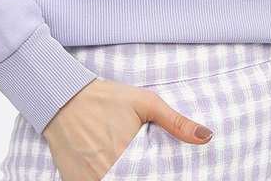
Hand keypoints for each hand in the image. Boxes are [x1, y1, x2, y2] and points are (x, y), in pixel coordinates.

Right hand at [42, 76, 213, 180]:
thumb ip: (176, 122)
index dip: (158, 176)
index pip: (152, 179)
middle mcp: (107, 172)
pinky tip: (110, 170)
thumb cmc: (107, 98)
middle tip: (142, 166)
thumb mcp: (145, 102)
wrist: (63, 98)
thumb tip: (207, 137)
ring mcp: (88, 180)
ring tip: (129, 167)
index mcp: (128, 156)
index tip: (160, 170)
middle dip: (141, 176)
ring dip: (123, 178)